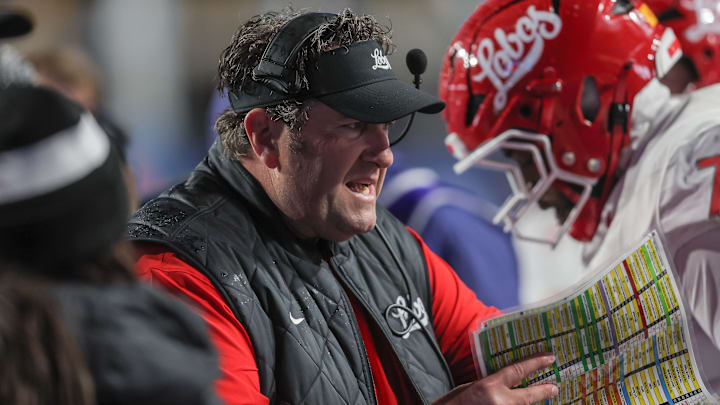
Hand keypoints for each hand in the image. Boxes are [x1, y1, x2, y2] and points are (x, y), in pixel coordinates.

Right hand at [432, 353, 558, 404]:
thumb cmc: (450, 403)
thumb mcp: (469, 387)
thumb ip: (489, 385)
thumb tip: (504, 384)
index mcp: (488, 386)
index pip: (517, 371)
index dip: (535, 363)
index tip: (549, 358)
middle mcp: (499, 402)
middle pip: (528, 396)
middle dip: (543, 391)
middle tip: (555, 387)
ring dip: (529, 403)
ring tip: (542, 397)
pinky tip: (519, 404)